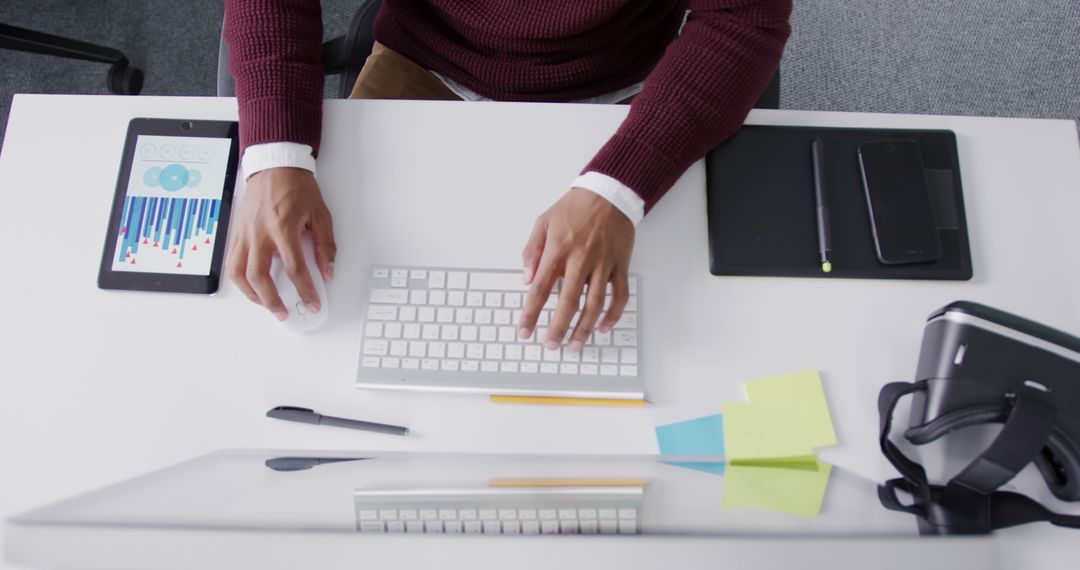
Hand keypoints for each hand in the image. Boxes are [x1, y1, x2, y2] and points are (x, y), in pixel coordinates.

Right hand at [227, 167, 335, 319]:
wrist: (275, 165)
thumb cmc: (296, 186)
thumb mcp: (320, 214)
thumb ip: (325, 245)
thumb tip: (327, 270)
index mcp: (283, 228)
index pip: (295, 269)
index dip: (306, 290)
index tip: (313, 303)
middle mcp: (260, 233)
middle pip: (260, 277)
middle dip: (272, 301)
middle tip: (284, 312)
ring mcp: (245, 233)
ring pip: (239, 273)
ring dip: (251, 294)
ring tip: (265, 304)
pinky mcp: (237, 232)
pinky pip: (232, 261)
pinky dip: (240, 278)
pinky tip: (250, 285)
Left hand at [517, 187, 633, 350]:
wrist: (609, 193)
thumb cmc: (574, 208)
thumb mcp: (543, 222)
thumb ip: (532, 251)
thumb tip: (526, 279)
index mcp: (558, 250)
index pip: (540, 289)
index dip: (530, 314)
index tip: (524, 332)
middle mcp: (581, 259)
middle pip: (567, 302)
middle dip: (557, 329)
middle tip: (550, 346)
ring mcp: (603, 264)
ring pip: (595, 304)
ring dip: (584, 329)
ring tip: (575, 346)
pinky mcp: (620, 265)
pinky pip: (619, 295)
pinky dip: (613, 314)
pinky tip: (603, 327)